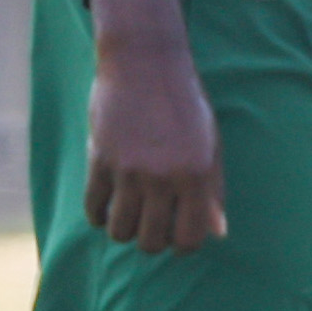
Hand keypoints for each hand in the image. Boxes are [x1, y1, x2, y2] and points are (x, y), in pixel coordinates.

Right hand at [83, 0, 227, 255]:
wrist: (145, 65)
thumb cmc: (185, 106)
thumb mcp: (211, 146)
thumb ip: (213, 192)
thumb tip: (217, 233)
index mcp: (198, 176)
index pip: (189, 238)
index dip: (183, 245)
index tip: (177, 235)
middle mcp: (165, 177)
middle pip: (151, 242)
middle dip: (152, 241)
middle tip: (152, 225)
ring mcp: (130, 170)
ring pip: (120, 232)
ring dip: (124, 230)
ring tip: (130, 216)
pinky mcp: (100, 160)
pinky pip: (93, 208)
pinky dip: (99, 216)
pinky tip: (106, 208)